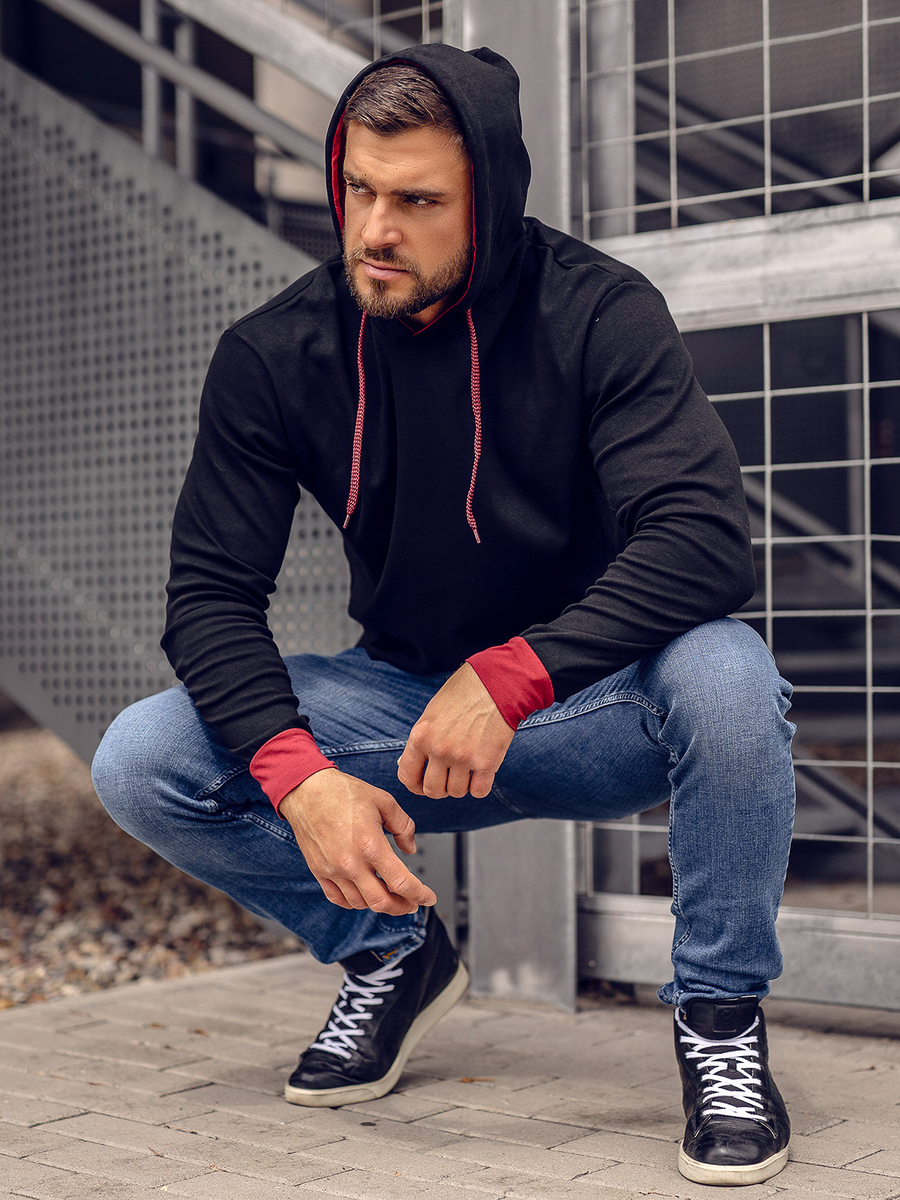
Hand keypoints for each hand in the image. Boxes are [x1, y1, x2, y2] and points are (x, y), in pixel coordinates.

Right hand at [279, 770, 435, 915]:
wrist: (307, 791)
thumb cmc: (343, 792)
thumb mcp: (384, 801)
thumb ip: (403, 826)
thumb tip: (409, 848)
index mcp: (370, 844)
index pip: (401, 882)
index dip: (419, 894)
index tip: (428, 897)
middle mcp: (350, 862)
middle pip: (381, 902)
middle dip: (402, 907)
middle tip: (412, 903)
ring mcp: (332, 870)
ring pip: (360, 903)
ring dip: (379, 904)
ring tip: (390, 896)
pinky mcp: (319, 871)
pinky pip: (338, 899)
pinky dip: (354, 903)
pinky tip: (364, 895)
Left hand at [397, 664, 513, 798]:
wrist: (496, 682)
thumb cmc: (463, 694)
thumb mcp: (431, 714)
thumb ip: (421, 741)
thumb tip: (408, 765)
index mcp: (420, 736)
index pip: (407, 776)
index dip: (415, 785)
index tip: (423, 784)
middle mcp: (439, 749)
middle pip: (432, 790)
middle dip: (440, 788)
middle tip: (448, 778)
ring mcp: (463, 757)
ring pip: (456, 792)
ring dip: (461, 785)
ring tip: (467, 769)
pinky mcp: (487, 761)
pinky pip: (479, 791)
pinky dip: (479, 786)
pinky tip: (481, 773)